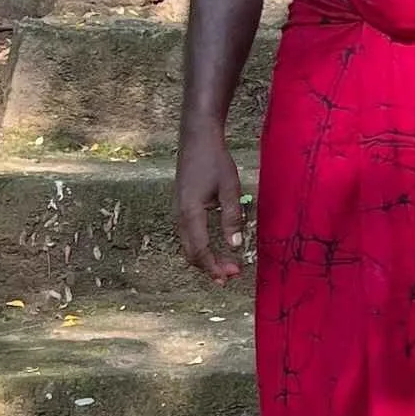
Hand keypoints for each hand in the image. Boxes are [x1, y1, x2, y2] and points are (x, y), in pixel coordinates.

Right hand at [174, 126, 245, 283]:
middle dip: (210, 268)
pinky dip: (200, 247)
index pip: (200, 251)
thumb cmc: (215, 160)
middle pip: (191, 253)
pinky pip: (188, 235)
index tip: (230, 277)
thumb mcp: (230, 188)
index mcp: (191, 213)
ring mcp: (178, 212)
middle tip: (231, 274)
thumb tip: (236, 246)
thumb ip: (232, 218)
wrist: (197, 138)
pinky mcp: (181, 207)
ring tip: (226, 265)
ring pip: (188, 245)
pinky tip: (214, 248)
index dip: (214, 267)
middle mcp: (180, 216)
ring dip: (205, 258)